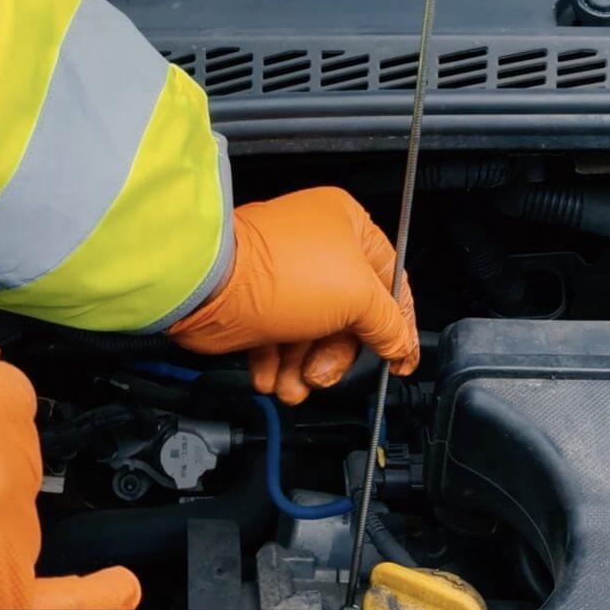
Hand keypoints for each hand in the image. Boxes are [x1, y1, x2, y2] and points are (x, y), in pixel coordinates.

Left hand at [168, 187, 418, 404]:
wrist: (209, 288)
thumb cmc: (280, 272)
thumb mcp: (357, 297)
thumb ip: (387, 324)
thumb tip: (398, 344)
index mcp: (349, 225)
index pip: (391, 280)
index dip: (398, 325)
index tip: (400, 359)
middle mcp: (319, 246)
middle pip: (351, 315)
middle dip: (334, 356)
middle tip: (322, 374)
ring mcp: (288, 274)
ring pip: (314, 334)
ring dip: (303, 368)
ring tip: (291, 385)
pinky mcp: (259, 300)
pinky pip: (281, 338)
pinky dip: (277, 364)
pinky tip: (271, 376)